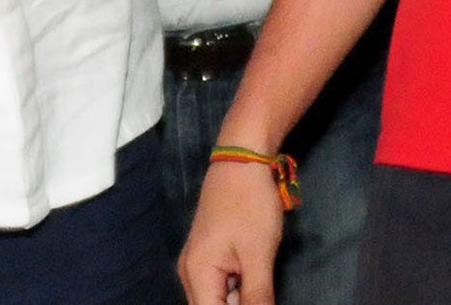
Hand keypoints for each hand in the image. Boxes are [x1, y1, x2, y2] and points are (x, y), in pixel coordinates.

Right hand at [178, 159, 284, 304]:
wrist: (243, 159)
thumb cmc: (250, 204)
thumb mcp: (258, 254)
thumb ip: (256, 297)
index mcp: (197, 275)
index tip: (258, 300)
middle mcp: (189, 274)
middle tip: (260, 288)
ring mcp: (197, 264)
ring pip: (216, 300)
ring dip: (239, 300)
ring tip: (258, 280)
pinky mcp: (208, 256)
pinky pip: (220, 286)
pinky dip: (237, 289)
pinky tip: (254, 278)